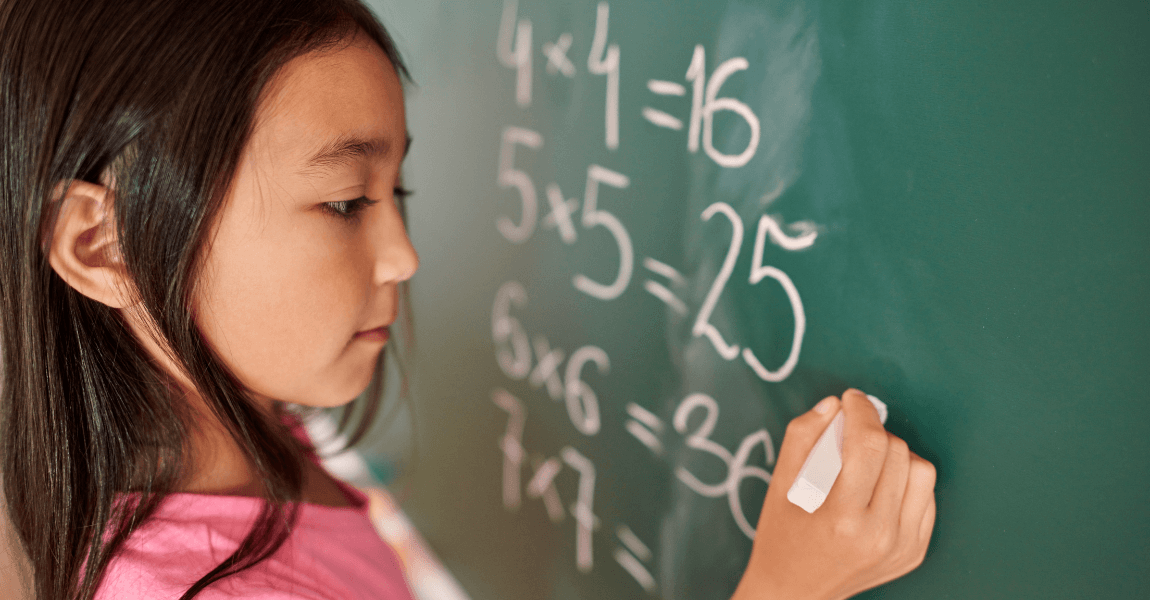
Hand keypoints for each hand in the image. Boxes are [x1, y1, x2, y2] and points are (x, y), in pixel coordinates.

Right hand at [732, 389, 936, 599]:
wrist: (795, 591)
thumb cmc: (782, 534)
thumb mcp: (779, 483)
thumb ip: (803, 436)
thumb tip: (835, 405)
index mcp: (842, 517)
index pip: (868, 444)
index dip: (861, 411)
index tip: (851, 400)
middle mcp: (879, 534)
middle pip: (896, 451)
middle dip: (873, 432)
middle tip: (851, 436)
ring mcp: (903, 547)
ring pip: (922, 470)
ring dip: (896, 454)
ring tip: (869, 462)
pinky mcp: (915, 551)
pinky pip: (927, 496)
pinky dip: (906, 480)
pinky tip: (880, 487)